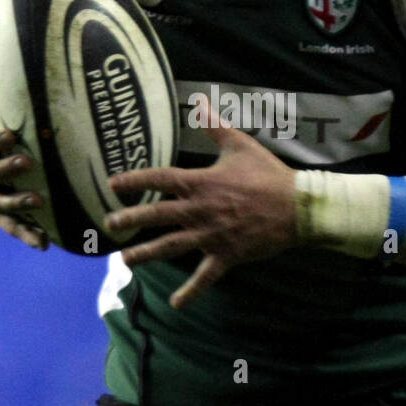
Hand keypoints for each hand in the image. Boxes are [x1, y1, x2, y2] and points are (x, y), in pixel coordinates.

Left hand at [105, 105, 297, 307]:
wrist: (296, 206)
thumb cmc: (267, 174)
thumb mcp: (240, 144)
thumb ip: (214, 125)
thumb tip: (199, 100)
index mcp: (200, 183)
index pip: (159, 179)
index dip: (134, 179)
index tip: (112, 183)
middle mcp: (199, 210)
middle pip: (157, 215)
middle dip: (130, 219)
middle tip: (109, 224)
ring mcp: (210, 235)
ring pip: (171, 246)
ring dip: (147, 254)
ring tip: (126, 260)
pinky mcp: (225, 255)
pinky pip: (204, 276)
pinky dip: (191, 292)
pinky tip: (176, 305)